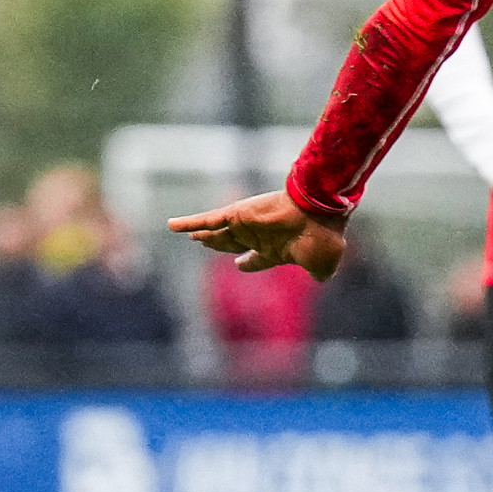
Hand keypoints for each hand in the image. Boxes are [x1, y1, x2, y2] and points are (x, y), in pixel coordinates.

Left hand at [168, 189, 345, 281]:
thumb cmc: (321, 240)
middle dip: (220, 245)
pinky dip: (188, 222)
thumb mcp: (321, 265)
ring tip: (193, 237)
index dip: (247, 263)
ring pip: (218, 233)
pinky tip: (171, 225)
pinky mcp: (236, 214)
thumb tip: (321, 277)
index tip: (240, 265)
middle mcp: (259, 236)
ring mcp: (246, 225)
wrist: (317, 215)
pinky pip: (206, 219)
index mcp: (276, 249)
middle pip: (232, 243)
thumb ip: (318, 272)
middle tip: (207, 245)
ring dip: (205, 235)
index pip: (256, 258)